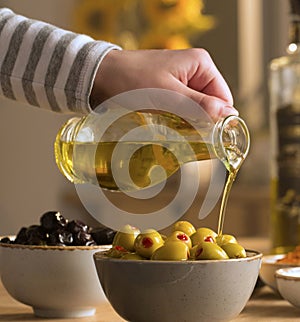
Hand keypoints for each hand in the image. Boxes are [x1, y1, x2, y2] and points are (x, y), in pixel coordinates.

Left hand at [91, 48, 237, 120]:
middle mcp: (194, 70)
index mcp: (200, 64)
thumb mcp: (168, 95)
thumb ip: (199, 105)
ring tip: (175, 129)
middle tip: (188, 134)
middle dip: (202, 120)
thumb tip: (229, 114)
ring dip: (189, 121)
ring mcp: (180, 80)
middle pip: (210, 103)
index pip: (223, 97)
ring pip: (196, 108)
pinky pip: (182, 107)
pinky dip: (179, 118)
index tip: (209, 136)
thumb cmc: (132, 80)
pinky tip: (169, 125)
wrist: (102, 76)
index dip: (218, 117)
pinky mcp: (169, 90)